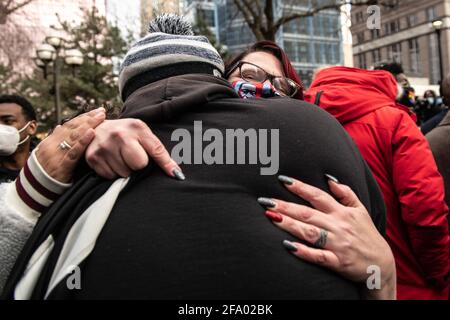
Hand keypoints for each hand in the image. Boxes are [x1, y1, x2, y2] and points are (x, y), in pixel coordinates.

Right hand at [35, 108, 105, 182]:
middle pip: (72, 127)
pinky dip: (83, 141)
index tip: (96, 111)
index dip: (83, 117)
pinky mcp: (62, 165)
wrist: (34, 190)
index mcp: (51, 141)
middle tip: (102, 111)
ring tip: (100, 118)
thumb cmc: (47, 172)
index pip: (69, 125)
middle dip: (88, 118)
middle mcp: (52, 144)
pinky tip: (92, 133)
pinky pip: (73, 152)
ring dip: (88, 125)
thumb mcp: (50, 154)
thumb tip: (60, 126)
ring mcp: (56, 154)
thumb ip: (56, 141)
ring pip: (73, 136)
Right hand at [85, 118, 182, 179]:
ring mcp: (104, 146)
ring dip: (124, 169)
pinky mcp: (92, 157)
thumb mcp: (145, 136)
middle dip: (138, 165)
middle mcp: (119, 135)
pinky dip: (112, 172)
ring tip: (120, 157)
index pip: (155, 151)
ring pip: (124, 173)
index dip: (165, 165)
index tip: (176, 175)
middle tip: (132, 156)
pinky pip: (110, 176)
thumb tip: (177, 175)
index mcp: (136, 127)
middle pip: (139, 166)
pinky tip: (111, 160)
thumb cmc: (128, 134)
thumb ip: (160, 154)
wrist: (99, 128)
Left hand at [260, 175, 395, 299]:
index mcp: (342, 212)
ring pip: (310, 232)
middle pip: (308, 213)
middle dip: (286, 206)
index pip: (318, 196)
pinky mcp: (337, 262)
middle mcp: (338, 226)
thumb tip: (329, 178)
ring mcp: (337, 244)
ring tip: (271, 217)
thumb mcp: (360, 210)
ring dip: (290, 225)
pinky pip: (318, 257)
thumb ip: (345, 193)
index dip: (300, 187)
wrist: (381, 265)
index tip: (282, 180)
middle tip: (266, 201)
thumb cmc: (367, 235)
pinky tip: (288, 246)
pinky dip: (304, 252)